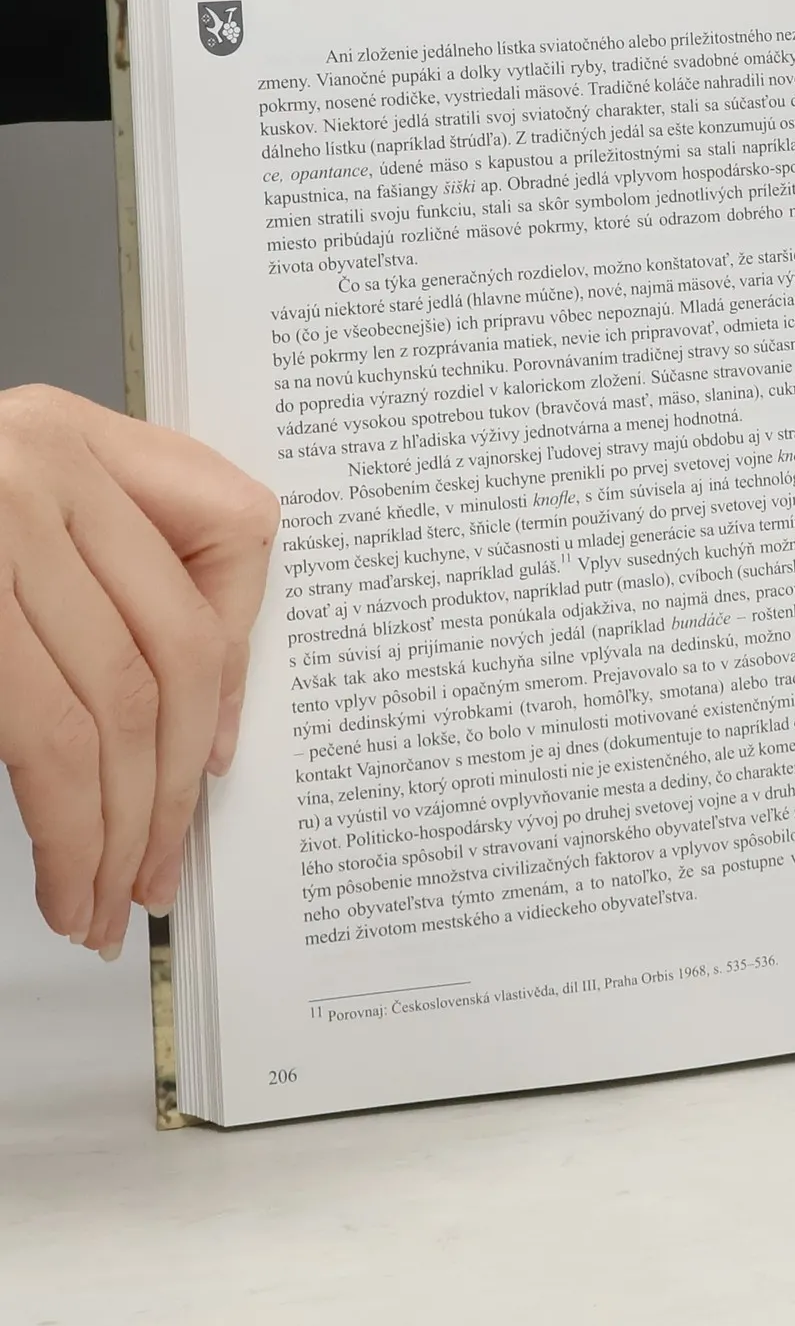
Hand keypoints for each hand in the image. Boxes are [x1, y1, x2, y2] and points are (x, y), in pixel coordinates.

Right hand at [0, 387, 277, 955]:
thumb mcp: (3, 509)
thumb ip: (92, 574)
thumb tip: (196, 729)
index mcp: (65, 428)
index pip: (232, 530)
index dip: (240, 653)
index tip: (218, 750)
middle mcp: (34, 464)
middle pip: (176, 646)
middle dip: (177, 779)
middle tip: (160, 862)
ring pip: (115, 706)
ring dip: (121, 827)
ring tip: (107, 897)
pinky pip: (45, 737)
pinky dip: (70, 828)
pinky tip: (69, 878)